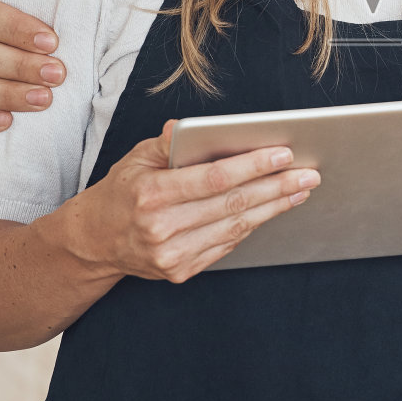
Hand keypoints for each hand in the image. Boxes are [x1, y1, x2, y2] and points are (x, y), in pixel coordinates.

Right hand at [63, 121, 320, 281]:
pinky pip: (226, 245)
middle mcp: (161, 228)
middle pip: (232, 205)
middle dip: (276, 187)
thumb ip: (167, 143)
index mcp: (150, 194)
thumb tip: (189, 128)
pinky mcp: (180, 272)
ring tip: (299, 190)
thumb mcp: (135, 159)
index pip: (213, 179)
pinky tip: (271, 209)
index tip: (283, 154)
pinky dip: (251, 226)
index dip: (252, 166)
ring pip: (235, 228)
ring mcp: (172, 255)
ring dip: (273, 208)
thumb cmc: (119, 194)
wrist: (92, 243)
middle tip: (308, 173)